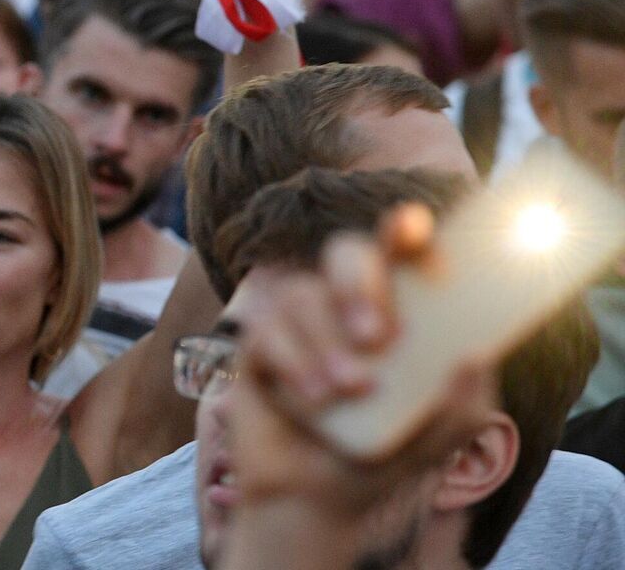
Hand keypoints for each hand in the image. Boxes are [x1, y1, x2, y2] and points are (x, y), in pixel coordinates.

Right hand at [229, 206, 496, 517]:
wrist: (314, 501)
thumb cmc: (378, 460)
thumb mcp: (438, 439)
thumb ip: (463, 402)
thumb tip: (475, 356)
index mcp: (392, 311)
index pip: (398, 251)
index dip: (404, 229)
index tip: (412, 229)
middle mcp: (341, 306)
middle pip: (344, 252)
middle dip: (360, 285)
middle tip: (378, 338)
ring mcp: (296, 323)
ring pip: (301, 292)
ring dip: (327, 341)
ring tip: (348, 391)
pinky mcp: (256, 347)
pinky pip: (266, 329)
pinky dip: (294, 363)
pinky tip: (314, 400)